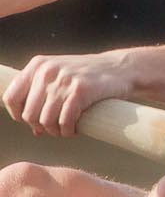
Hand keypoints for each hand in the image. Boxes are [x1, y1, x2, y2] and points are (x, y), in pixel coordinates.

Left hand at [3, 51, 134, 135]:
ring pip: (46, 120)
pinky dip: (68, 131)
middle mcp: (47, 71)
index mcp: (38, 65)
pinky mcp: (80, 91)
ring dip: (55, 131)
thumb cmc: (90, 75)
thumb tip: (34, 129)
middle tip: (54, 129)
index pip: (11, 97)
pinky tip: (73, 131)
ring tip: (64, 131)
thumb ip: (43, 97)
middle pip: (29, 113)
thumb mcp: (61, 76)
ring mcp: (64, 80)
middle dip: (40, 126)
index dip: (18, 115)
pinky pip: (65, 121)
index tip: (31, 122)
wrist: (121, 68)